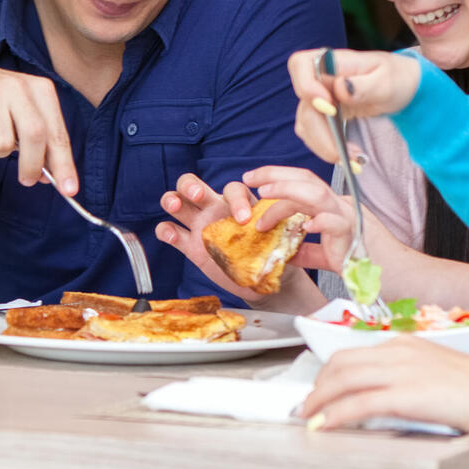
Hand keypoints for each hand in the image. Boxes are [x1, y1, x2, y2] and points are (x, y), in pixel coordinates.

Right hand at [0, 65, 77, 193]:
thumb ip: (42, 142)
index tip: (69, 190)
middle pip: (34, 135)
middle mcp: (17, 86)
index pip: (56, 132)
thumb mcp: (26, 114)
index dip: (64, 164)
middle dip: (32, 165)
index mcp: (39, 88)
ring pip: (1, 145)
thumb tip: (51, 176)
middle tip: (28, 180)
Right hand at [153, 173, 333, 303]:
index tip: (244, 219)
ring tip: (175, 206)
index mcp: (239, 206)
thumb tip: (303, 232)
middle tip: (198, 195)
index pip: (233, 189)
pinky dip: (166, 230)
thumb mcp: (279, 244)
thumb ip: (284, 236)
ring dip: (173, 199)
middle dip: (192, 185)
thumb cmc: (271, 258)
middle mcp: (215, 211)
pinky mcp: (189, 246)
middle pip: (194, 184)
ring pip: (177, 202)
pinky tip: (170, 234)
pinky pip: (170, 231)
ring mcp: (200, 227)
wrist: (262, 283)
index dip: (237, 199)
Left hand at [235, 165, 361, 274]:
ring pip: (317, 194)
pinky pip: (336, 222)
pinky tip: (305, 226)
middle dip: (275, 175)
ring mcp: (348, 217)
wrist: (396, 275)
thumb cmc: (364, 263)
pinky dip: (320, 222)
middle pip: (307, 179)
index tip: (254, 180)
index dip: (278, 177)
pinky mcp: (354, 234)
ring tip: (264, 195)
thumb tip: (284, 252)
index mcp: (333, 208)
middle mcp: (340, 206)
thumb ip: (307, 251)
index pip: (304, 183)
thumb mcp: (327, 255)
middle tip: (249, 178)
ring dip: (288, 191)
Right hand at [286, 48, 421, 162]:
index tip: (328, 108)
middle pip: (304, 106)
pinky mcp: (322, 116)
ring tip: (353, 159)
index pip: (301, 64)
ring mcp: (319, 98)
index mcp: (334, 62)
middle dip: (320, 134)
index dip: (306, 86)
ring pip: (306, 125)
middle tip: (342, 154)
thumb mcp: (388, 81)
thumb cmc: (396, 77)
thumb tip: (339, 87)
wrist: (403, 87)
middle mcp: (321, 79)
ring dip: (325, 146)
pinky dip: (328, 149)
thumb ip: (364, 85)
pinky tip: (350, 155)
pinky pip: (314, 135)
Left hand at [300, 337, 468, 436]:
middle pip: (340, 363)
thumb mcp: (440, 372)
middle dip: (317, 385)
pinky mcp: (405, 395)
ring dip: (318, 401)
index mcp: (406, 343)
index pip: (354, 352)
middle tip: (305, 406)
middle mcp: (399, 351)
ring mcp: (401, 371)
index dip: (330, 372)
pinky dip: (334, 416)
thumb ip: (413, 377)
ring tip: (306, 418)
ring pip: (342, 380)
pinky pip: (358, 404)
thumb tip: (394, 396)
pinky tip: (324, 427)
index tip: (319, 388)